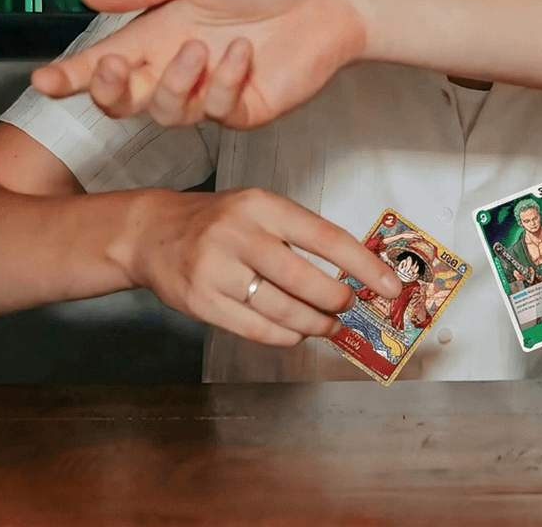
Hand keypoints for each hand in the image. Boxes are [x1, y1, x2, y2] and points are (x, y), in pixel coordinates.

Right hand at [30, 0, 367, 127]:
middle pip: (124, 98)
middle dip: (106, 91)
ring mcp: (213, 88)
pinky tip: (241, 55)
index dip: (74, 73)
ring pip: (163, 112)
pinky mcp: (246, 106)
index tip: (46, 80)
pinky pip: (216, 112)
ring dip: (173, 83)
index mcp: (165, 26)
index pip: (108, 56)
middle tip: (113, 69)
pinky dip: (222, 84)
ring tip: (201, 47)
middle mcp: (182, 62)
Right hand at [127, 186, 401, 346]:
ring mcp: (216, 270)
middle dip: (336, 299)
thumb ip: (300, 234)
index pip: (326, 237)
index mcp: (263, 206)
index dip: (363, 265)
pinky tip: (297, 333)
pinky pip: (255, 328)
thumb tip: (353, 270)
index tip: (389, 284)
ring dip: (314, 324)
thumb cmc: (219, 221)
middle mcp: (239, 235)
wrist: (152, 232)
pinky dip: (285, 335)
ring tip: (328, 325)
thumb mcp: (260, 210)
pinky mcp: (201, 303)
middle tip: (349, 306)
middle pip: (304, 279)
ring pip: (282, 310)